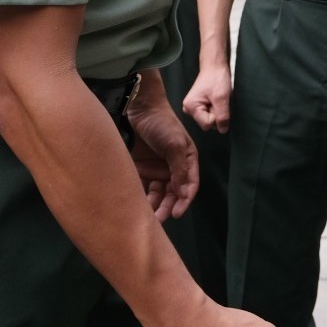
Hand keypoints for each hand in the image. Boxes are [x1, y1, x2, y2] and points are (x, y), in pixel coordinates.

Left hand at [127, 93, 198, 221]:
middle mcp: (173, 167)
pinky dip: (142, 196)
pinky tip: (137, 204)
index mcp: (187, 160)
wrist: (138, 108)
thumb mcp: (175, 144)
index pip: (189, 185)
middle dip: (168, 206)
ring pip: (158, 193)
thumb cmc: (161, 123)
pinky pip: (143, 187)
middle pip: (173, 192)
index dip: (185, 200)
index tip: (177, 213)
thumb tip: (183, 192)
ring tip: (148, 215)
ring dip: (155, 205)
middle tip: (159, 218)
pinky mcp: (141, 168)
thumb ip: (179, 168)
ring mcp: (157, 168)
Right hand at [184, 65, 232, 132]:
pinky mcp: (198, 107)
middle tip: (218, 100)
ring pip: (210, 119)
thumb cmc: (217, 79)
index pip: (208, 125)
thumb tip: (223, 130)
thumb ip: (222, 116)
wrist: (215, 67)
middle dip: (217, 114)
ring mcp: (193, 108)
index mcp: (190, 107)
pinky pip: (210, 114)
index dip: (217, 116)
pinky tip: (215, 100)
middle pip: (208, 123)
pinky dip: (216, 109)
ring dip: (217, 111)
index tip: (218, 103)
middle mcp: (188, 109)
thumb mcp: (222, 98)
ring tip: (217, 99)